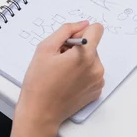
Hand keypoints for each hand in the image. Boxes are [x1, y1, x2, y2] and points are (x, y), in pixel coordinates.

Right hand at [12, 21, 104, 136]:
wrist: (40, 112)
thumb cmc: (39, 82)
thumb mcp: (45, 48)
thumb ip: (66, 30)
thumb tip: (83, 24)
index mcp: (86, 55)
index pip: (97, 29)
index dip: (81, 31)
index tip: (69, 42)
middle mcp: (96, 68)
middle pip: (92, 45)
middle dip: (77, 48)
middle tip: (59, 60)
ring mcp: (98, 81)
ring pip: (92, 59)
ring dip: (79, 61)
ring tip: (62, 72)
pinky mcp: (97, 91)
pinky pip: (92, 73)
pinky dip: (82, 73)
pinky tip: (67, 81)